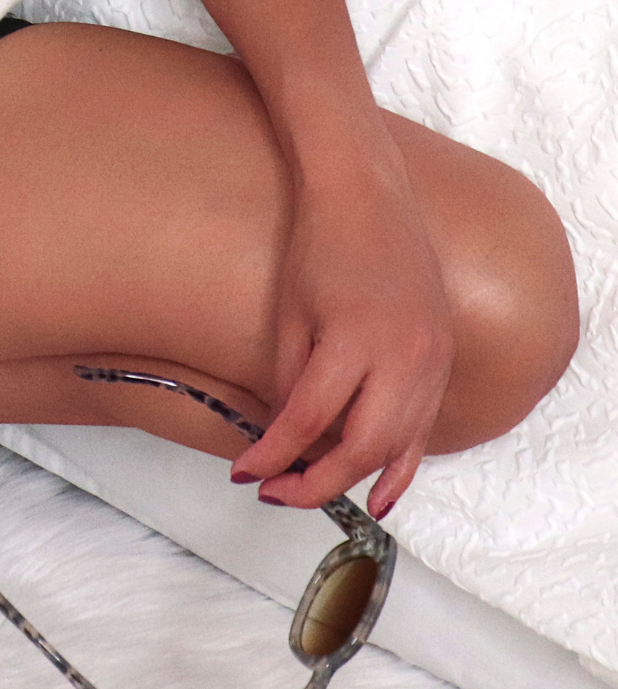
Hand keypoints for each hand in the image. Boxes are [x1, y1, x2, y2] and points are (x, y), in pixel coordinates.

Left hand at [230, 158, 453, 519]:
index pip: (308, 421)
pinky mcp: (443, 358)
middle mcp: (402, 356)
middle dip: (313, 482)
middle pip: (360, 448)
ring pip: (397, 447)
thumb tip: (285, 436)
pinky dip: (402, 466)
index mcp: (354, 340)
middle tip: (273, 491)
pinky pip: (425, 428)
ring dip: (355, 480)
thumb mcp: (290, 311)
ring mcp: (431, 360)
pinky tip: (381, 495)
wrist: (367, 193)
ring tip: (311, 493)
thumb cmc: (320, 242)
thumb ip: (290, 379)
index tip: (246, 472)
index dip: (273, 455)